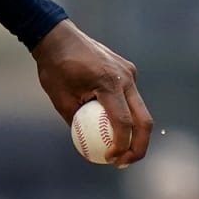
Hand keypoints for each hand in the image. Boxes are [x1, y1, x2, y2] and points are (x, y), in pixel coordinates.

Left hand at [30, 19, 151, 166]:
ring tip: (120, 151)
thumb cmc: (54, 67)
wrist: (57, 36)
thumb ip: (77, 122)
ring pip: (141, 109)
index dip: (121, 146)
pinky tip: (112, 126)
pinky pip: (131, 97)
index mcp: (108, 83)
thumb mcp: (59, 99)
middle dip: (138, 147)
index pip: (123, 122)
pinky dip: (127, 113)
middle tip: (124, 163)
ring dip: (135, 132)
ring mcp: (129, 72)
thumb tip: (88, 147)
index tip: (110, 159)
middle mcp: (125, 77)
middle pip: (144, 120)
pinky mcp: (128, 70)